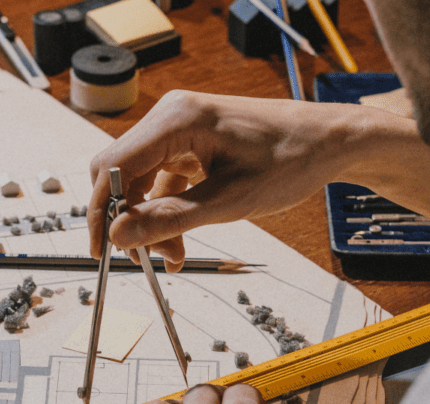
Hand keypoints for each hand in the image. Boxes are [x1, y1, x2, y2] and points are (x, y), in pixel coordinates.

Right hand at [89, 90, 363, 270]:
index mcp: (177, 119)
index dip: (101, 211)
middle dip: (128, 220)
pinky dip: (165, 211)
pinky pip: (160, 180)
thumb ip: (171, 217)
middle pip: (120, 174)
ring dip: (149, 221)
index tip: (103, 251)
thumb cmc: (290, 160)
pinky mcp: (188, 143)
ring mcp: (178, 128)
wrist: (329, 142)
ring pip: (139, 181)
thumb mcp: (230, 201)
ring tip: (173, 256)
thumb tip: (119, 235)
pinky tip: (179, 240)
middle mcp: (170, 117)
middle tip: (143, 260)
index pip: (112, 166)